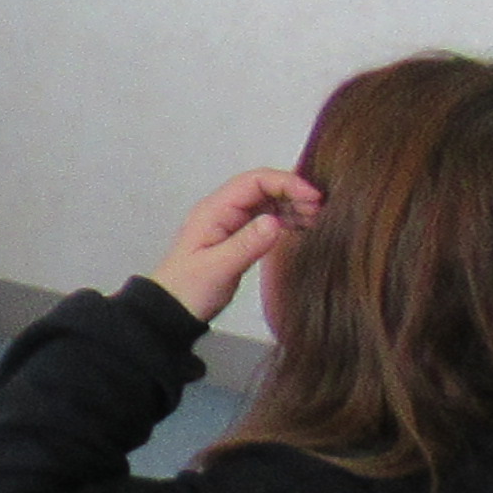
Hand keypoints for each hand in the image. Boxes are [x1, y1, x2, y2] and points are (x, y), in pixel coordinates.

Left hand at [155, 165, 319, 323]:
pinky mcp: (240, 237)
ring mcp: (232, 223)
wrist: (172, 310)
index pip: (254, 181)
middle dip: (294, 192)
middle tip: (320, 209)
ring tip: (317, 219)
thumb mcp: (218, 268)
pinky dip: (288, 220)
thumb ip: (246, 244)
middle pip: (264, 187)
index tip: (313, 197)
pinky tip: (304, 228)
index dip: (286, 183)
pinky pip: (267, 219)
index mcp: (214, 210)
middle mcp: (224, 211)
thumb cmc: (188, 289)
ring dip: (293, 205)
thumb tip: (275, 222)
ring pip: (268, 202)